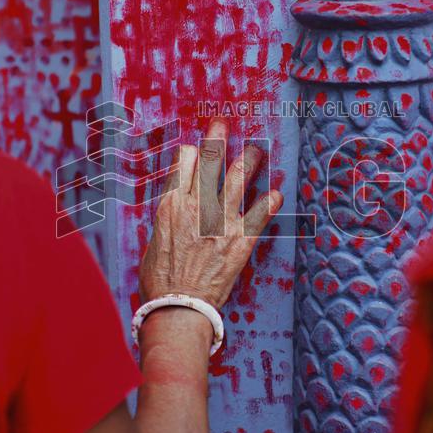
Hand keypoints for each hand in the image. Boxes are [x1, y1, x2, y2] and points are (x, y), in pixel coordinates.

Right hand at [138, 120, 282, 307]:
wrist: (178, 308)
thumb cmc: (160, 282)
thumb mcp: (154, 242)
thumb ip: (168, 221)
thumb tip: (175, 214)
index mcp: (171, 205)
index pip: (183, 161)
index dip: (191, 151)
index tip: (196, 148)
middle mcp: (197, 206)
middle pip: (210, 160)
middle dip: (217, 138)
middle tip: (223, 124)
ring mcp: (221, 221)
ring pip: (238, 178)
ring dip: (249, 161)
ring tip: (256, 151)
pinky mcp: (241, 240)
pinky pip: (261, 214)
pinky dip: (271, 201)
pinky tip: (278, 194)